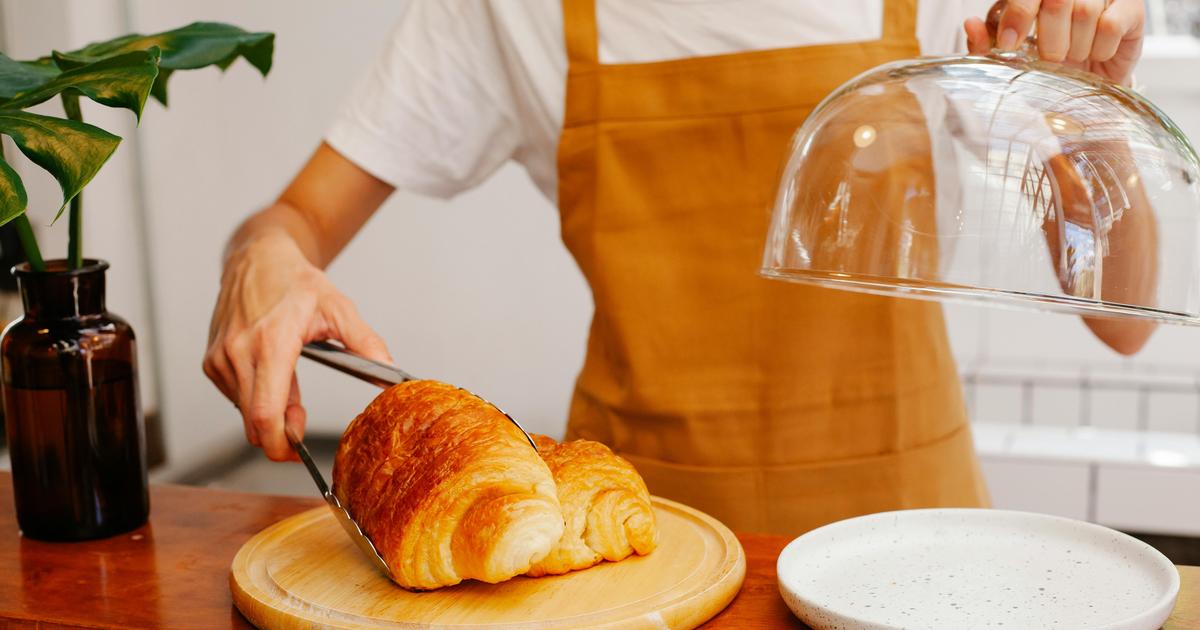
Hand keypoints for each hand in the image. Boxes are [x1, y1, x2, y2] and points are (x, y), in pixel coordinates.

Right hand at [203, 234, 390, 460]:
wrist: (257, 258)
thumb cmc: (294, 281)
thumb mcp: (339, 308)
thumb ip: (366, 343)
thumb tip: (390, 372)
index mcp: (271, 343)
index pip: (266, 414)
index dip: (281, 444)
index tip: (298, 453)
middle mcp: (239, 353)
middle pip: (254, 423)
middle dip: (280, 432)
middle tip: (302, 417)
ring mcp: (221, 359)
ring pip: (244, 413)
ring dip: (269, 412)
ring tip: (290, 382)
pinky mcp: (211, 362)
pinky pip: (234, 398)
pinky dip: (254, 398)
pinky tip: (271, 374)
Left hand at [964, 0, 1144, 86]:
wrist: (1089, 85)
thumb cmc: (1046, 63)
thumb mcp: (1011, 57)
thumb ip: (986, 43)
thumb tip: (968, 24)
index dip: (1018, 14)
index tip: (1011, 44)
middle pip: (1056, 0)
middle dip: (1049, 39)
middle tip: (1051, 58)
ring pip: (1085, 12)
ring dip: (1076, 47)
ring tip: (1075, 56)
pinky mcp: (1131, 8)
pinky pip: (1111, 25)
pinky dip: (1100, 48)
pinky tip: (1097, 53)